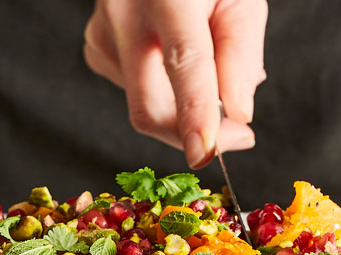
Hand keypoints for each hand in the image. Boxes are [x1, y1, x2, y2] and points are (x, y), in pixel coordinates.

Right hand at [83, 0, 267, 167]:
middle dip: (193, 134)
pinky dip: (166, 89)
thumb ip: (243, 55)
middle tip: (238, 135)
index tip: (204, 153)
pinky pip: (137, 93)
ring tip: (205, 57)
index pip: (184, 64)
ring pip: (148, 104)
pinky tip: (173, 57)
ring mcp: (103, 33)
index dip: (195, 115)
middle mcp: (124, 13)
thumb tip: (236, 115)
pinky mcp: (97, 47)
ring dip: (185, 103)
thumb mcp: (242, 0)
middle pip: (150, 106)